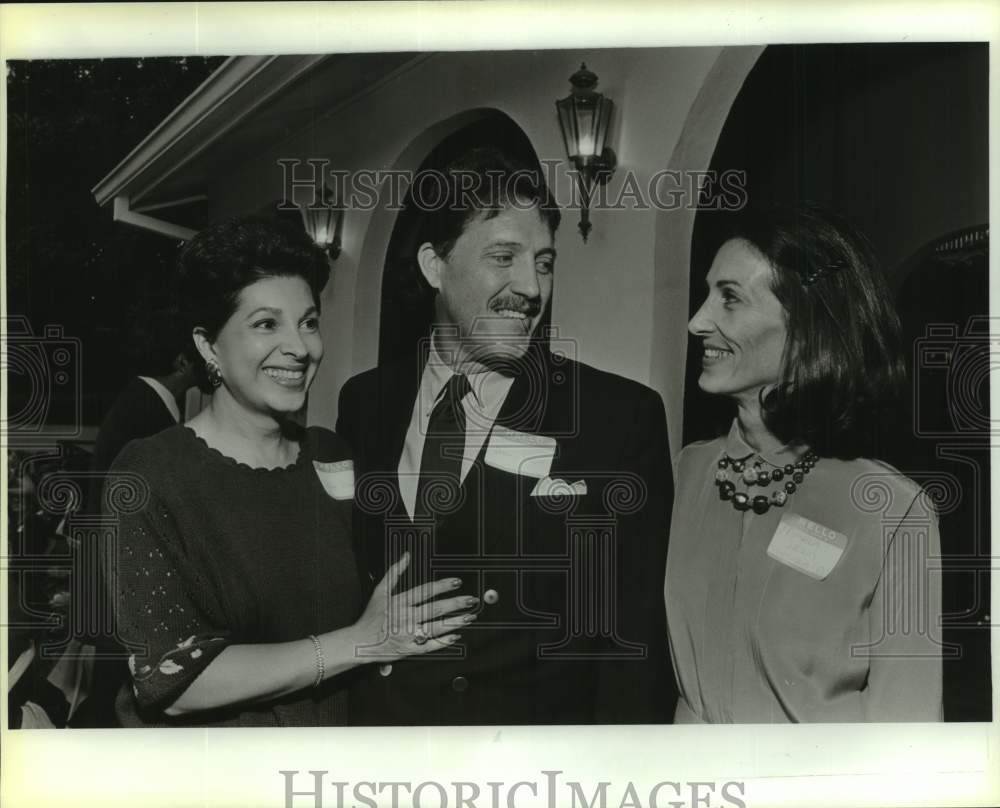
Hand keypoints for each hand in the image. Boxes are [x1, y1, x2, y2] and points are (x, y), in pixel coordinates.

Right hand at [349, 552, 476, 661]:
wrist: (359, 642)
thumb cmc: (370, 617)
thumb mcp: (380, 591)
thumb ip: (394, 572)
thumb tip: (406, 556)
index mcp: (400, 602)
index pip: (425, 592)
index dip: (442, 586)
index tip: (457, 582)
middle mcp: (406, 617)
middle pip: (435, 609)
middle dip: (456, 604)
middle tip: (471, 600)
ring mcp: (408, 634)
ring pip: (436, 627)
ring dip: (455, 622)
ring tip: (469, 617)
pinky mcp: (409, 649)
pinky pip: (429, 646)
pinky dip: (443, 642)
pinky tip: (455, 636)